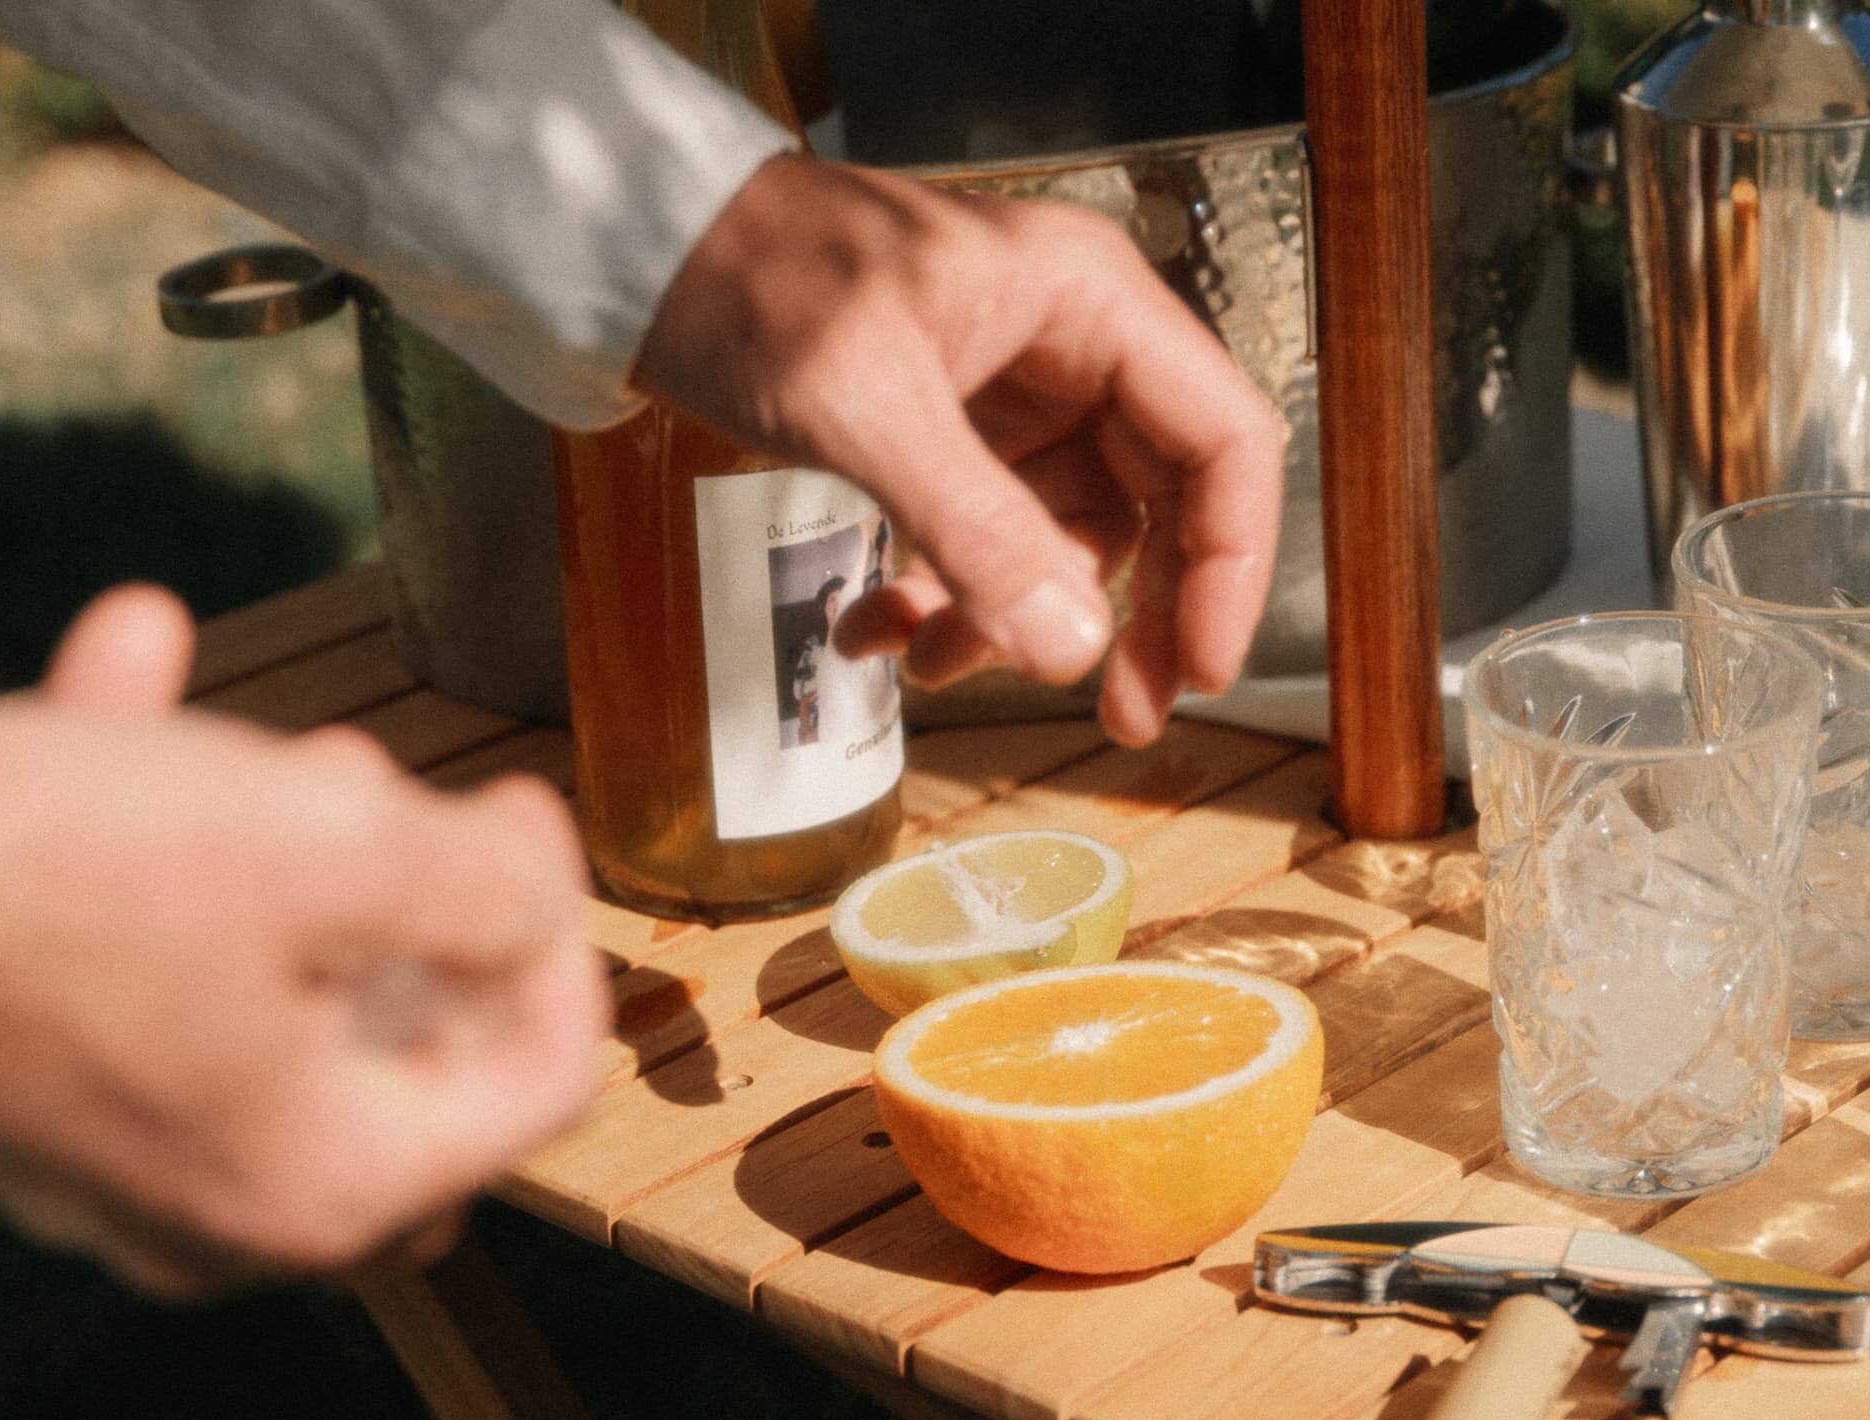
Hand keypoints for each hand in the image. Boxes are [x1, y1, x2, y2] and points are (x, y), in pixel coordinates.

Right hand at [0, 586, 607, 1297]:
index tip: (524, 808)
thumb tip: (533, 909)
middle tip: (386, 794)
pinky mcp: (23, 1092)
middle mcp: (231, 1215)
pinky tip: (129, 652)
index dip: (563, 934)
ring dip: (274, 848)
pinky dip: (141, 833)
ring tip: (248, 733)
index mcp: (334, 1189)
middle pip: (406, 1060)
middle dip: (417, 913)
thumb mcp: (338, 852)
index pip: (538, 1086)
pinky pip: (124, 961)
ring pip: (267, 992)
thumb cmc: (79, 880)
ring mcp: (118, 1165)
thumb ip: (482, 893)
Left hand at [641, 154, 1284, 746]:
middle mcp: (1073, 345)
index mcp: (1090, 302)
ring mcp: (1018, 393)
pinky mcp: (957, 433)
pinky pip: (988, 541)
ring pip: (1064, 542)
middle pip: (1162, 504)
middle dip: (1129, 617)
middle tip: (1121, 718)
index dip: (1230, 563)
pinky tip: (876, 631)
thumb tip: (1073, 649)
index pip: (1224, 441)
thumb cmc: (749, 276)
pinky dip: (944, 598)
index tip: (1201, 669)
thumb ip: (976, 529)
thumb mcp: (863, 405)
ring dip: (1005, 620)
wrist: (640, 251)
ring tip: (923, 664)